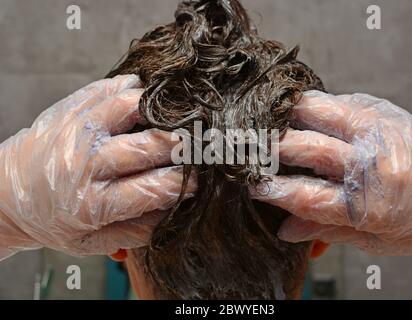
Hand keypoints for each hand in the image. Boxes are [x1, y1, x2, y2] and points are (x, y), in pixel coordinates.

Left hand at [0, 75, 195, 258]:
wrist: (6, 194)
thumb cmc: (55, 220)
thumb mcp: (93, 242)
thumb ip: (138, 230)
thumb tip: (176, 205)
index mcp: (92, 203)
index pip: (155, 187)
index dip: (185, 182)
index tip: (198, 179)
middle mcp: (84, 163)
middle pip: (150, 146)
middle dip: (182, 147)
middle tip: (194, 148)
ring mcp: (76, 129)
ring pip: (132, 106)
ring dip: (162, 112)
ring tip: (173, 123)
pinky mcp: (71, 108)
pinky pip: (111, 88)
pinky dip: (135, 90)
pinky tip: (145, 103)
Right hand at [252, 91, 411, 263]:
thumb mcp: (371, 239)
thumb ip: (325, 229)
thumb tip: (285, 228)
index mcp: (371, 204)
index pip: (307, 196)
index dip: (273, 190)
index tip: (252, 185)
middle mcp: (374, 161)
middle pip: (309, 147)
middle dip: (272, 147)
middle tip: (250, 148)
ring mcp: (378, 129)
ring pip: (320, 109)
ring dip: (287, 114)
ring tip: (265, 120)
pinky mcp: (380, 110)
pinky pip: (335, 100)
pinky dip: (309, 106)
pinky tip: (294, 112)